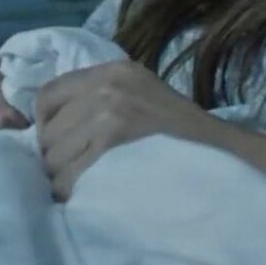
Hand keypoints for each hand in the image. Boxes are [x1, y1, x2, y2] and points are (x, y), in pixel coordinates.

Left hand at [35, 59, 231, 200]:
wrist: (221, 151)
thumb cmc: (180, 131)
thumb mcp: (140, 93)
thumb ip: (97, 97)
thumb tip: (46, 126)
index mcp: (111, 70)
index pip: (47, 95)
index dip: (44, 125)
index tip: (61, 145)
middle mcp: (106, 85)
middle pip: (47, 130)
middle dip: (55, 156)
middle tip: (78, 170)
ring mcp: (109, 113)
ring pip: (53, 157)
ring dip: (63, 176)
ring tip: (88, 183)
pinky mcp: (113, 143)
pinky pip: (68, 177)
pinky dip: (73, 193)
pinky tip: (92, 194)